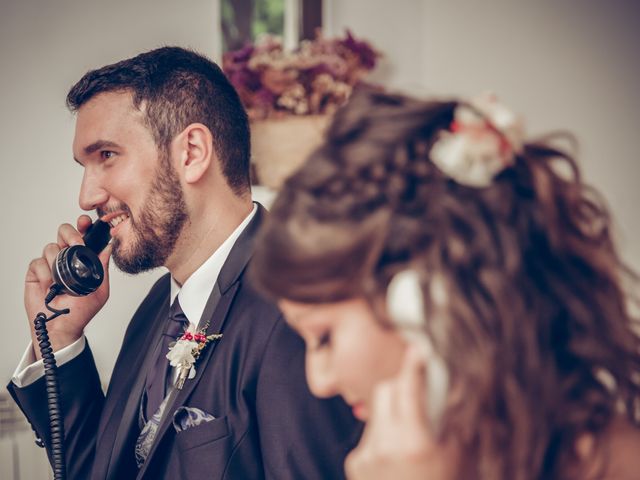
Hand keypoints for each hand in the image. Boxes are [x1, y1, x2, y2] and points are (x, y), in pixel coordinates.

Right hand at [25, 215, 111, 357]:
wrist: (63, 326)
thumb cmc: (81, 310)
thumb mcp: (99, 288)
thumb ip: (102, 267)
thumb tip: (109, 247)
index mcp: (82, 259)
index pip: (82, 235)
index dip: (84, 226)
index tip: (87, 223)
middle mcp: (66, 258)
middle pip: (64, 232)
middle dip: (70, 234)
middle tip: (76, 244)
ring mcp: (50, 264)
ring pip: (51, 247)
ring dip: (58, 262)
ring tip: (62, 281)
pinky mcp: (36, 272)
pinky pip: (38, 262)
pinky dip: (46, 273)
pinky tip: (51, 286)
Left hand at [344, 345, 458, 479]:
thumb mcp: (458, 455)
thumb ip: (450, 420)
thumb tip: (449, 384)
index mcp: (415, 443)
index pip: (409, 387)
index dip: (414, 364)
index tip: (418, 349)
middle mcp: (385, 446)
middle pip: (386, 390)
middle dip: (401, 385)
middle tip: (417, 391)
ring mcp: (366, 456)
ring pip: (377, 411)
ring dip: (393, 411)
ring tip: (411, 434)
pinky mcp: (356, 465)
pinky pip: (370, 433)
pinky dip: (383, 433)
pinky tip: (398, 454)